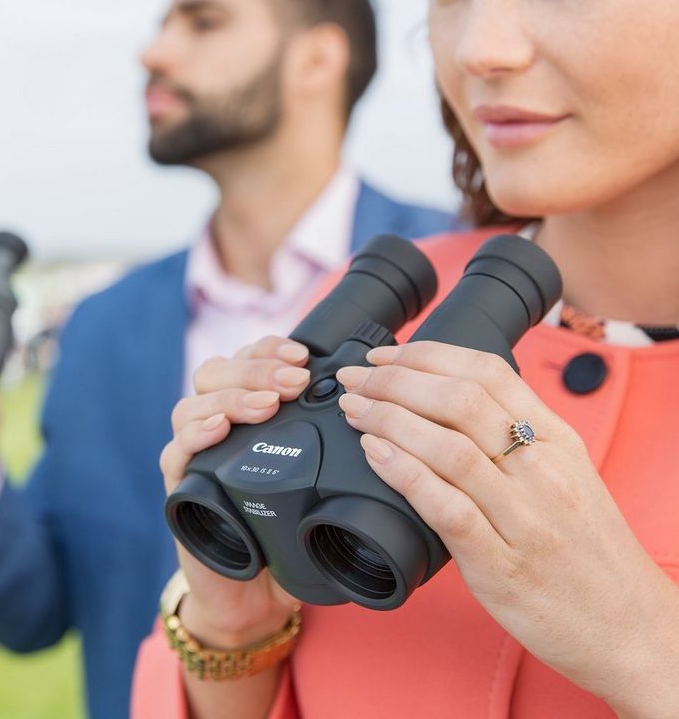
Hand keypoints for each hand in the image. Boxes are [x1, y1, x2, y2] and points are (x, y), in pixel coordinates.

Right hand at [160, 335, 310, 648]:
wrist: (250, 593)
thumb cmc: (285, 530)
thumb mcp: (314, 480)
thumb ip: (333, 447)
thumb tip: (374, 416)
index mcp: (247, 413)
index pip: (248, 360)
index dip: (271, 349)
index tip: (304, 355)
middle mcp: (215, 425)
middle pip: (217, 372)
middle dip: (257, 369)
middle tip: (294, 381)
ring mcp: (195, 454)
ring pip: (193, 402)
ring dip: (233, 397)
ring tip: (268, 405)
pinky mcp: (179, 488)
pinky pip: (174, 451)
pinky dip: (195, 435)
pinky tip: (219, 430)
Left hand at [336, 341, 678, 717]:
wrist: (631, 628)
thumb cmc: (589, 549)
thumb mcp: (568, 473)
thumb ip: (518, 434)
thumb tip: (450, 400)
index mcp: (558, 440)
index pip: (487, 373)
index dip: (426, 356)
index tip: (385, 357)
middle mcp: (542, 469)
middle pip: (460, 400)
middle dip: (396, 381)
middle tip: (355, 381)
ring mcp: (524, 518)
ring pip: (449, 447)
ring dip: (390, 419)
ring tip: (354, 410)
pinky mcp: (502, 564)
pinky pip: (446, 507)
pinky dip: (405, 473)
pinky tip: (374, 453)